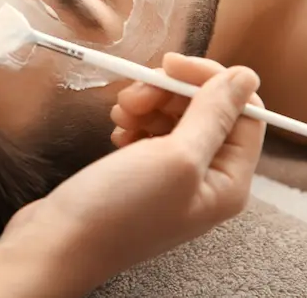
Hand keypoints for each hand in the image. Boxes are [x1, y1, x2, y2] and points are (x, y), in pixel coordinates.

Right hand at [0, 53, 265, 292]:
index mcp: (229, 181)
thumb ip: (214, 115)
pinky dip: (135, 121)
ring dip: (149, 104)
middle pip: (207, 110)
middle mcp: (207, 179)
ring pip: (175, 116)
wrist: (58, 242)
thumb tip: (247, 76)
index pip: (244, 111)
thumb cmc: (120, 209)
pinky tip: (117, 130)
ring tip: (121, 115)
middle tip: (135, 94)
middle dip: (171, 92)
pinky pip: (151, 131)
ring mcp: (173, 177)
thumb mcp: (175, 157)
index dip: (211, 80)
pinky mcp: (143, 173)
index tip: (170, 64)